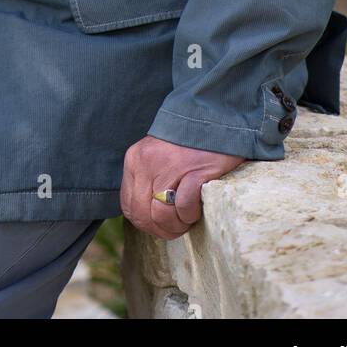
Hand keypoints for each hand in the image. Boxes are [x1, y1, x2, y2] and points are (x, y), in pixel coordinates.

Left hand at [121, 135, 245, 238]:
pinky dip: (190, 215)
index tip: (163, 224)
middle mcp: (146, 162)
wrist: (217, 117)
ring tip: (190, 218)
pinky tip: (199, 208)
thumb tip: (148, 218)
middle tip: (180, 227)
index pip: (129, 206)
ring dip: (177, 225)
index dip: (146, 223)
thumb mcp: (158, 158)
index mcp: (135, 160)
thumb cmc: (190, 144)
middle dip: (162, 229)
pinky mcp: (193, 170)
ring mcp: (168, 166)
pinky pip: (183, 207)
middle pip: (142, 215)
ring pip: (160, 215)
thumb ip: (148, 181)